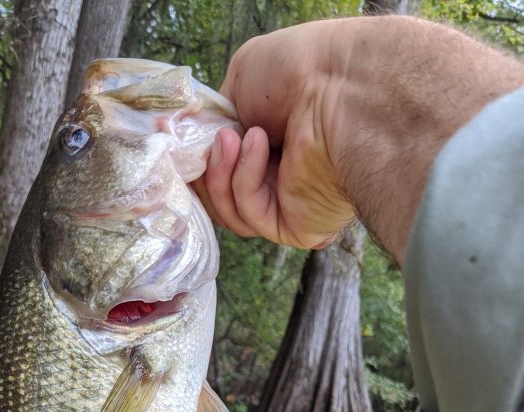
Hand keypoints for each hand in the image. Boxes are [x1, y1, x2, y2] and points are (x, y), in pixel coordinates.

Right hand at [195, 17, 523, 262]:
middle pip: (219, 198)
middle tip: (213, 137)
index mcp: (274, 147)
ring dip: (222, 173)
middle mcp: (283, 180)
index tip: (183, 141)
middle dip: (207, 169)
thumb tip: (204, 145)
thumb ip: (218, 118)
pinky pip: (251, 215)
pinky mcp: (295, 228)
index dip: (199, 161)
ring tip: (237, 135)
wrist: (341, 87)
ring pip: (229, 213)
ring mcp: (289, 206)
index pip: (222, 172)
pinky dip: (245, 178)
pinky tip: (258, 143)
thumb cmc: (302, 71)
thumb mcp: (242, 80)